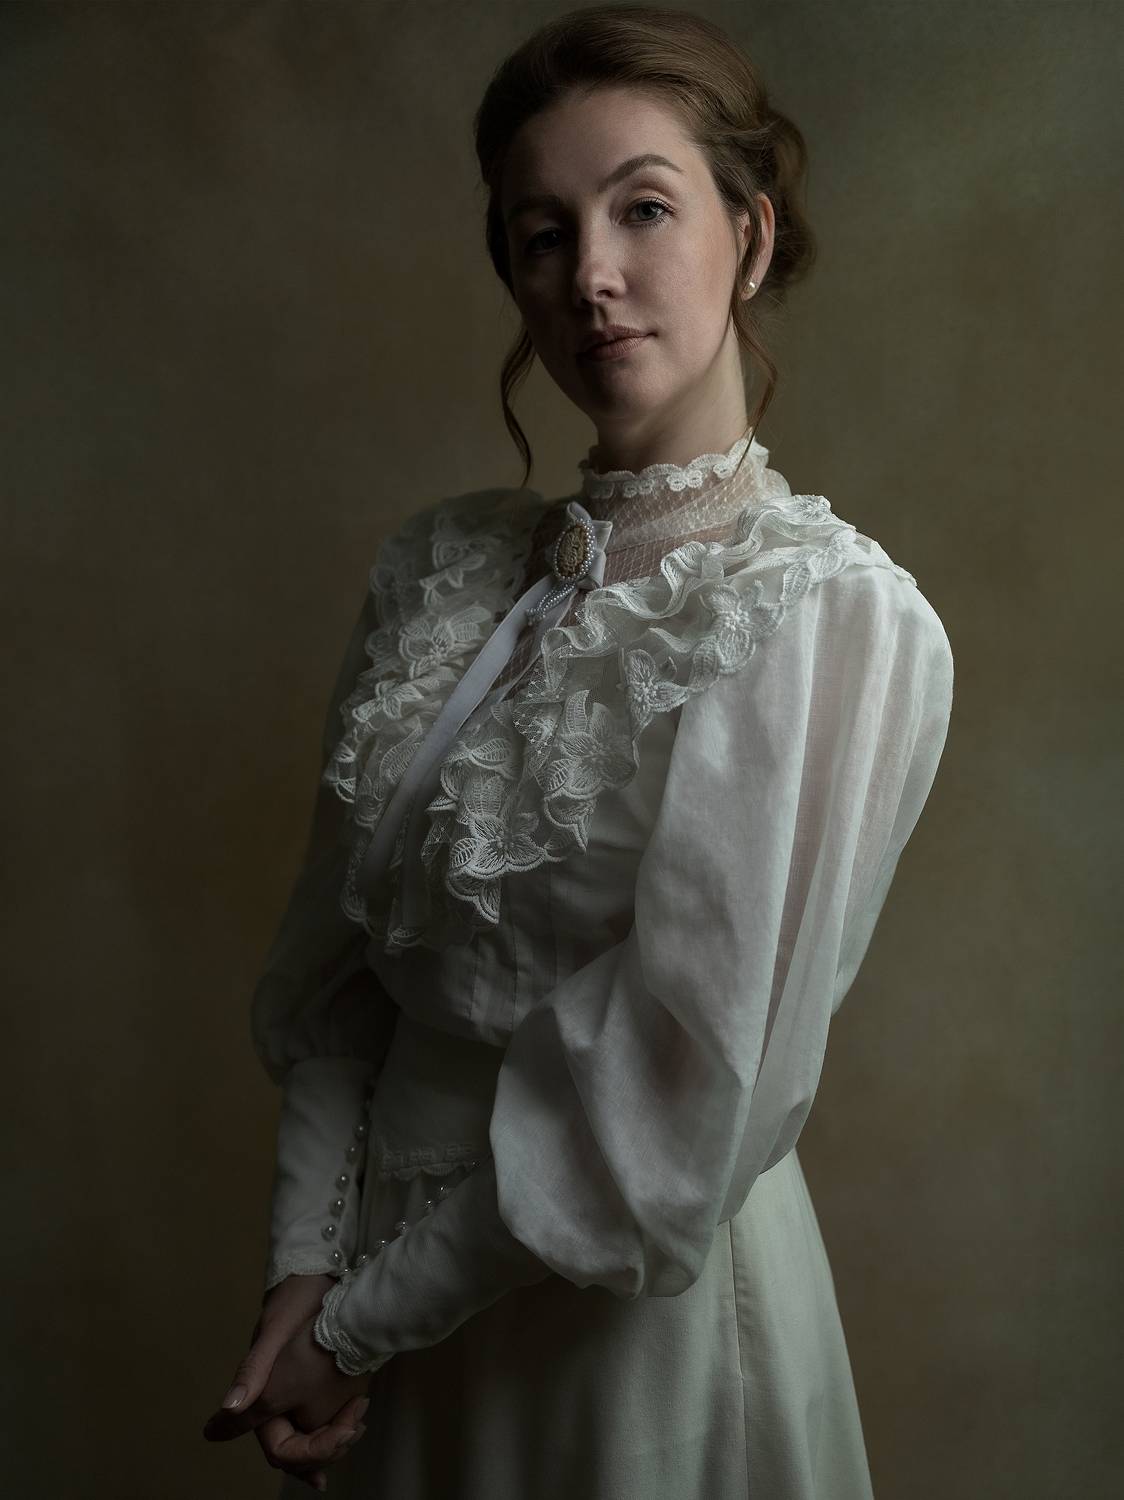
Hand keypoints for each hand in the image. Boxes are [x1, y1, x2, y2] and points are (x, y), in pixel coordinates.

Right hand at [202, 1273, 372, 1490]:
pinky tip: (354, 1419)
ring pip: (308, 1430)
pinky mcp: (310, 1373)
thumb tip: (226, 1410)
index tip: (320, 1479)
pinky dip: (336, 1423)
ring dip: (333, 1436)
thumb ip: (253, 1371)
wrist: (319, 1266)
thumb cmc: (298, 1298)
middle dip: (322, 1449)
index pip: (271, 1442)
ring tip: (356, 1421)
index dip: (294, 1460)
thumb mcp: (276, 1333)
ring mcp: (291, 1383)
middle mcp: (272, 1391)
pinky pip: (319, 1413)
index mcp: (259, 1387)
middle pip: (292, 1443)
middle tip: (351, 1432)